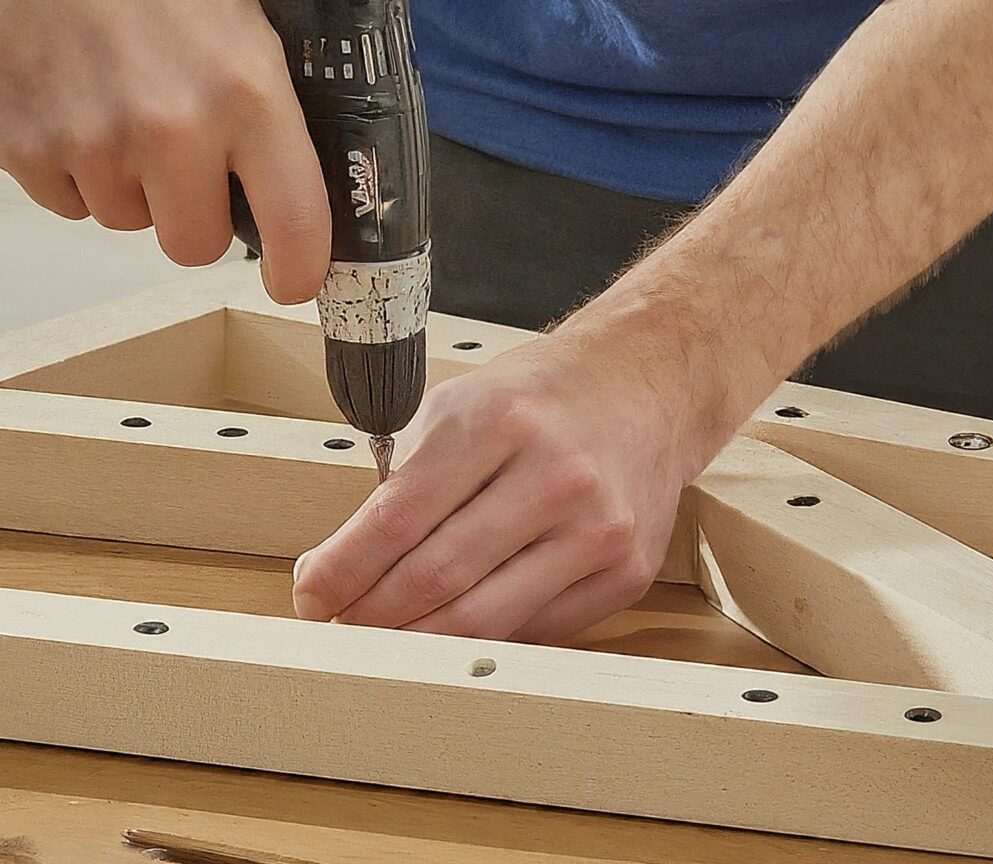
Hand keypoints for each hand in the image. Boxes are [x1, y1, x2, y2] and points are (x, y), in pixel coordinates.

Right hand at [0, 0, 328, 302]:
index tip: (295, 281)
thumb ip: (281, 96)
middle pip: (194, 246)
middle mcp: (171, 126)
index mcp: (247, 92)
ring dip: (137, 189)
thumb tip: (313, 170)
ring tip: (130, 113)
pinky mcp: (25, 145)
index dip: (299, 270)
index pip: (293, 222)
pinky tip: (86, 111)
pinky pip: (73, 203)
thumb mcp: (252, 12)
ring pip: (130, 223)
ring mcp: (91, 140)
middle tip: (193, 168)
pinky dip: (83, 174)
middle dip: (198, 218)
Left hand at [291, 305, 717, 642]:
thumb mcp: (459, 402)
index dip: (343, 568)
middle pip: (436, 578)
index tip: (312, 593)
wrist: (644, 387)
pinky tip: (452, 633)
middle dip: (370, 615)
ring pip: (484, 621)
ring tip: (383, 639)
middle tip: (339, 625)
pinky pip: (536, 631)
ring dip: (417, 641)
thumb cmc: (541, 395)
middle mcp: (555, 476)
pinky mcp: (626, 572)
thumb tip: (348, 562)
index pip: (398, 518)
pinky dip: (483, 640)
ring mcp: (598, 530)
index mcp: (499, 422)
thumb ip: (406, 475)